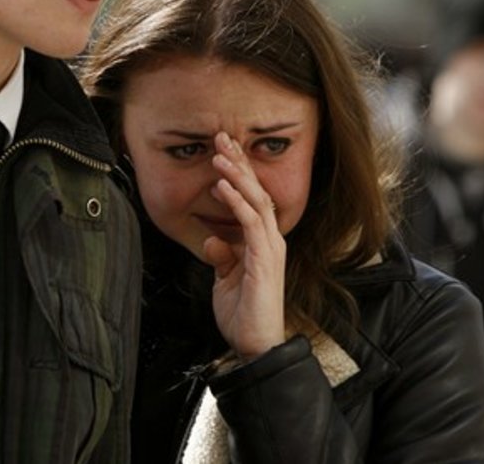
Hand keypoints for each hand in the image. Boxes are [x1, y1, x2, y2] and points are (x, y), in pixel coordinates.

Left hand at [202, 132, 286, 360]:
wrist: (255, 345)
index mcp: (262, 242)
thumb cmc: (243, 315)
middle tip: (222, 137)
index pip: (252, 198)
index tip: (222, 150)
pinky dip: (237, 201)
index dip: (239, 173)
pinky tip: (223, 186)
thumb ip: (222, 257)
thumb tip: (212, 240)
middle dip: (239, 163)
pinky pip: (252, 222)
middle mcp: (271, 240)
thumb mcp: (226, 280)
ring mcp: (270, 248)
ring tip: (220, 155)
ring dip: (237, 175)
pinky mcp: (265, 259)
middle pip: (257, 191)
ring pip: (256, 201)